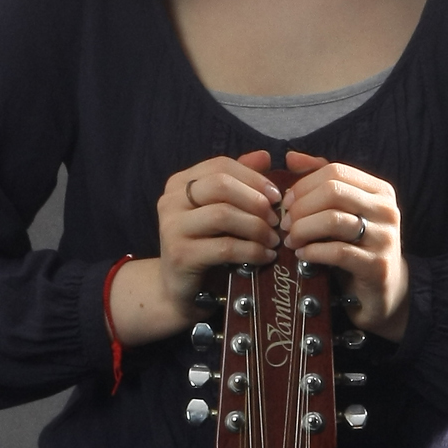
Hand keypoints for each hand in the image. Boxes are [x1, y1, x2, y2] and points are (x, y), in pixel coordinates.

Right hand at [108, 150, 281, 344]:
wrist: (178, 291)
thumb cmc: (205, 248)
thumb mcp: (221, 212)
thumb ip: (240, 183)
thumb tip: (265, 156)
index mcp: (180, 183)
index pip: (220, 165)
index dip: (253, 177)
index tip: (276, 196)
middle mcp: (170, 200)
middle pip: (220, 185)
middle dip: (255, 201)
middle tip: (276, 219)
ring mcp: (171, 227)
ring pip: (223, 215)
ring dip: (256, 227)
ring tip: (273, 240)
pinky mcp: (180, 255)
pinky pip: (224, 247)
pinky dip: (251, 251)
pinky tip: (265, 256)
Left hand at [278, 151, 409, 339]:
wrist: (383, 291)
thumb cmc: (356, 248)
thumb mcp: (341, 212)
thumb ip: (320, 183)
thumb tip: (291, 157)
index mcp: (379, 190)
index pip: (335, 171)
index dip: (304, 184)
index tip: (286, 203)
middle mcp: (386, 209)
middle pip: (333, 191)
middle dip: (301, 206)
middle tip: (285, 223)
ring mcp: (385, 238)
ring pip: (334, 219)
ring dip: (304, 229)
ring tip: (291, 240)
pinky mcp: (378, 266)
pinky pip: (338, 252)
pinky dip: (313, 252)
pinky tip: (302, 256)